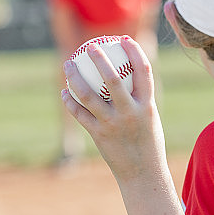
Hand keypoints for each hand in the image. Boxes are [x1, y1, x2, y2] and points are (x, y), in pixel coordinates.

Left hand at [61, 36, 166, 183]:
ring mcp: (112, 124)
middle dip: (100, 58)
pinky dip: (70, 101)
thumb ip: (138, 98)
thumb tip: (127, 75)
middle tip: (90, 46)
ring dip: (75, 78)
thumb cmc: (147, 143)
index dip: (134, 51)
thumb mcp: (149, 117)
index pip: (143, 71)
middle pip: (113, 78)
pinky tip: (64, 93)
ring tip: (68, 65)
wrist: (143, 174)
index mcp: (147, 105)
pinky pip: (80, 114)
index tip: (124, 40)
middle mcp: (130, 113)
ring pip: (88, 95)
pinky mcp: (98, 135)